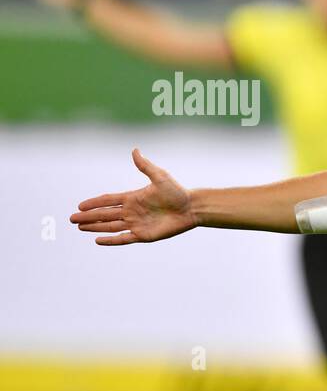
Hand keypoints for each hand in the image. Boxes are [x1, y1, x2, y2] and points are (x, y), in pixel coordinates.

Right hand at [71, 149, 195, 244]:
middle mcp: (132, 211)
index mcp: (132, 198)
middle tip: (72, 219)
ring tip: (80, 228)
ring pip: (110, 227)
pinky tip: (98, 240)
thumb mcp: (159, 176)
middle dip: (88, 217)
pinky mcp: (143, 235)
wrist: (192, 208)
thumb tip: (134, 150)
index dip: (94, 203)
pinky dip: (111, 240)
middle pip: (105, 215)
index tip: (79, 206)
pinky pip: (123, 238)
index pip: (108, 201)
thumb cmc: (177, 192)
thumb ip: (145, 166)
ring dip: (95, 227)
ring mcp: (136, 224)